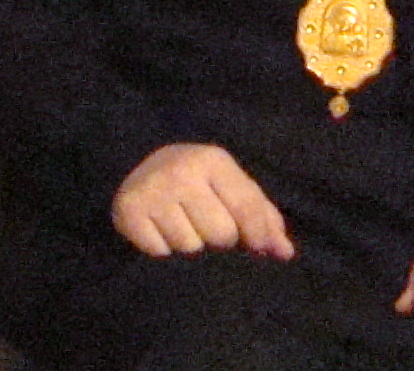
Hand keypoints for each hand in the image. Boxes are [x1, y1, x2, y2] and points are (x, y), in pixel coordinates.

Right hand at [112, 142, 294, 258]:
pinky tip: (160, 231)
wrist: (135, 165)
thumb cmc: (196, 182)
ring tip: (182, 226)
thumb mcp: (230, 186)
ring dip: (189, 245)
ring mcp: (153, 190)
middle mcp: (181, 171)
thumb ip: (261, 216)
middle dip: (219, 240)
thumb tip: (285, 252)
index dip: (258, 236)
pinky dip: (163, 249)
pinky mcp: (128, 210)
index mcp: (212, 160)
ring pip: (190, 248)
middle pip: (221, 235)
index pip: (246, 207)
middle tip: (206, 226)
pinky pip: (160, 253)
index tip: (258, 249)